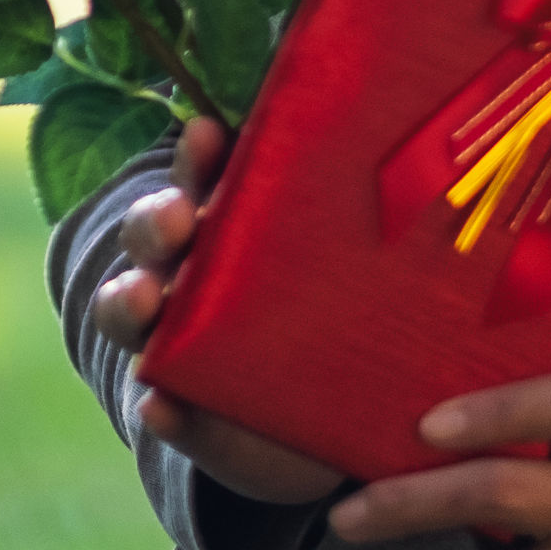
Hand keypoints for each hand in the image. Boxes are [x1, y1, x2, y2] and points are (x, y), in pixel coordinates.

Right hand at [88, 115, 347, 505]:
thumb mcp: (356, 255)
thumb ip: (364, 215)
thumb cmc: (345, 306)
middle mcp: (190, 273)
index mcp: (229, 223)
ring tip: (145, 299)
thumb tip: (421, 139)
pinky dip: (159, 406)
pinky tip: (162, 404)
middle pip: (152, 232)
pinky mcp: (186, 411)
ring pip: (130, 309)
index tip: (206, 133)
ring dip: (129, 300)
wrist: (341, 416)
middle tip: (177, 218)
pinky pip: (162, 407)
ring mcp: (176, 342)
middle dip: (155, 220)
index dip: (196, 155)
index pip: (199, 175)